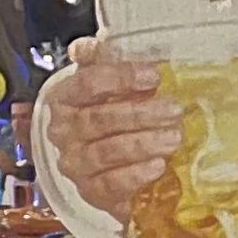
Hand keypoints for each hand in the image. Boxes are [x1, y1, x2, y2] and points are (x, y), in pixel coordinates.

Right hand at [36, 37, 185, 224]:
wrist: (97, 167)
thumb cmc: (104, 117)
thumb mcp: (102, 86)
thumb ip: (99, 63)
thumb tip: (88, 46)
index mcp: (64, 99)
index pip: (87, 84)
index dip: (121, 78)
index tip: (154, 75)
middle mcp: (63, 133)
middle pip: (100, 120)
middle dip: (140, 114)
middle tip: (175, 110)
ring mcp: (76, 164)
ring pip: (107, 152)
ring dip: (143, 143)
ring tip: (174, 137)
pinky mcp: (91, 192)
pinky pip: (112, 184)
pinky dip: (136, 175)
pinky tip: (158, 166)